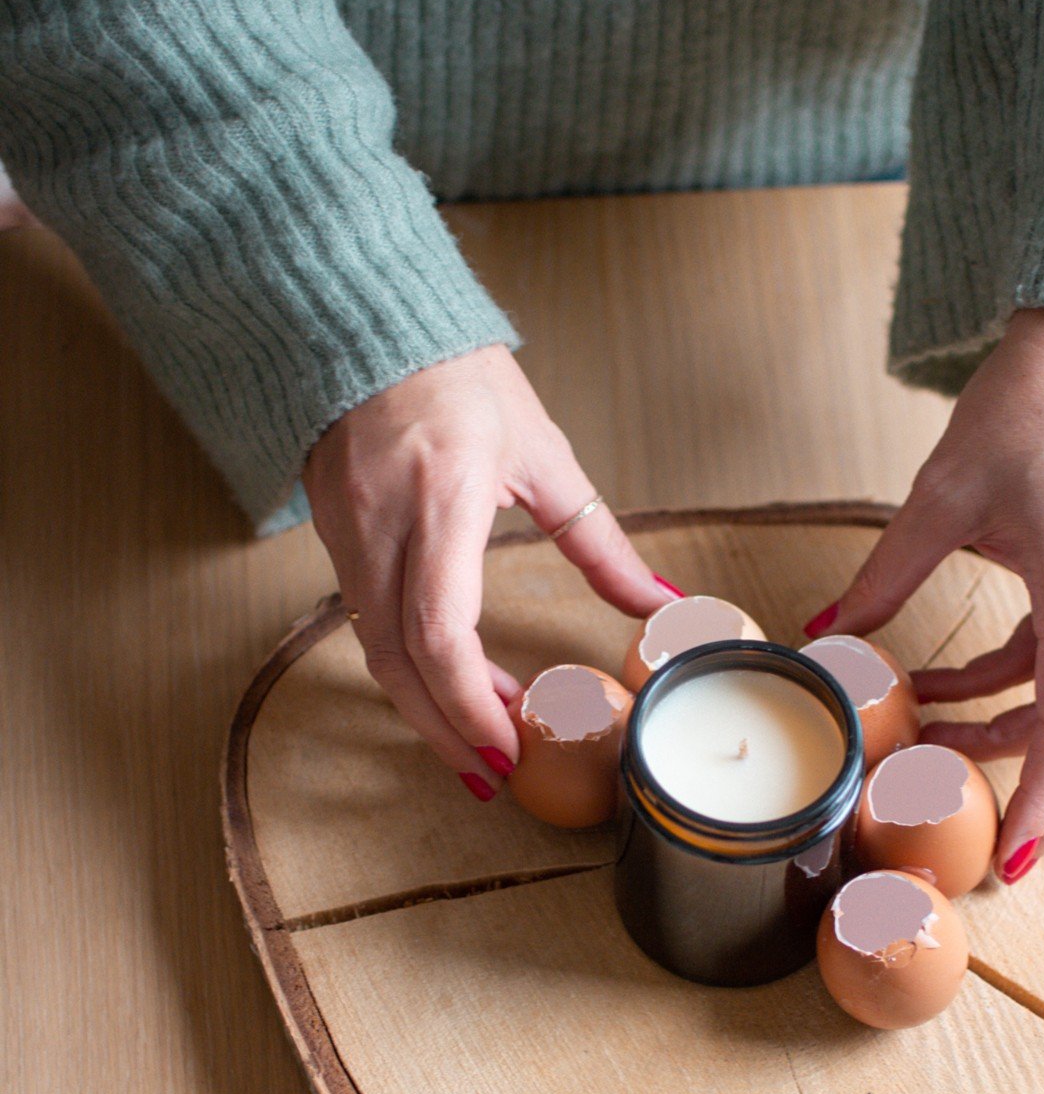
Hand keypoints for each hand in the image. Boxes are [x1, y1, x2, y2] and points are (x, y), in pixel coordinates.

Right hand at [303, 346, 673, 796]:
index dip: (471, 703)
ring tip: (483, 737)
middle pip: (401, 664)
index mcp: (444, 501)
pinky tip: (454, 680)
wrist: (364, 321)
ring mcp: (347, 533)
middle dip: (447, 729)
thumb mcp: (545, 454)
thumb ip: (600, 543)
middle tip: (495, 771)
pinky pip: (367, 621)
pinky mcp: (331, 536)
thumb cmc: (459, 379)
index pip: (442, 632)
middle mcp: (384, 526)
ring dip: (429, 705)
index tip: (510, 744)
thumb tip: (661, 604)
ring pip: (378, 651)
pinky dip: (410, 663)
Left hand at [805, 310, 1043, 880]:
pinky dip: (1008, 690)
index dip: (1042, 797)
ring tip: (930, 751)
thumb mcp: (945, 492)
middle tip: (1000, 854)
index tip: (1013, 853)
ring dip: (1010, 740)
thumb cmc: (1033, 405)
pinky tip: (940, 686)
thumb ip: (887, 571)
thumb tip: (827, 630)